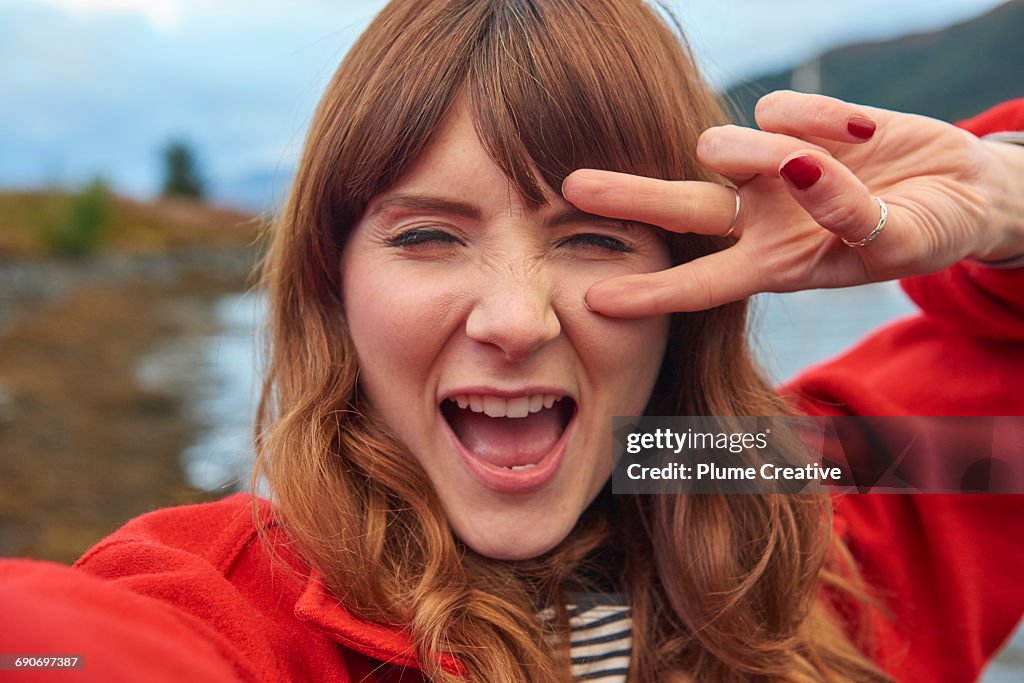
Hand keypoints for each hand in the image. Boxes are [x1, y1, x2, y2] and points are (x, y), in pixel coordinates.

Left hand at [562, 90, 1023, 315]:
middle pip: (681, 209)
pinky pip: (780, 108)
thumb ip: (851, 217)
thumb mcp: (899, 243)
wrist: (963, 189)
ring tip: (811, 160)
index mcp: (776, 266)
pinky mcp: (792, 123)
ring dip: (759, 151)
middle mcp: (760, 219)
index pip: (703, 284)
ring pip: (728, 148)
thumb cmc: (928, 229)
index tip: (595, 301)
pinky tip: (859, 132)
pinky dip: (821, 116)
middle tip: (572, 189)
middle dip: (629, 198)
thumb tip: (793, 165)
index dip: (653, 294)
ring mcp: (771, 170)